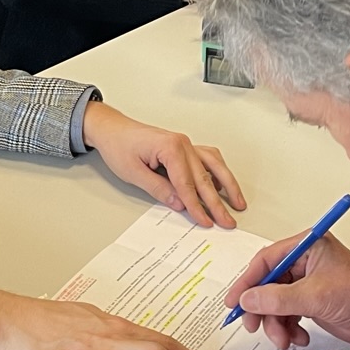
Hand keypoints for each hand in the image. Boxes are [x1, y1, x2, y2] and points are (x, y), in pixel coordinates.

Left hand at [82, 99, 244, 228]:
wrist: (111, 128)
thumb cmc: (119, 146)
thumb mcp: (133, 173)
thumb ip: (159, 189)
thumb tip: (179, 203)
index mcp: (170, 148)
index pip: (187, 184)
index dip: (197, 206)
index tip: (205, 221)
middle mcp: (182, 144)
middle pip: (204, 178)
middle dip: (216, 203)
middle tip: (227, 221)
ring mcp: (185, 144)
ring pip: (214, 165)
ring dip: (227, 185)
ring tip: (238, 202)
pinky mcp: (183, 147)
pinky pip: (208, 158)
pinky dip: (218, 171)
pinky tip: (222, 184)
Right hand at [221, 233, 349, 349]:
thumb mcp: (316, 296)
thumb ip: (278, 298)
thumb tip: (248, 299)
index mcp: (306, 246)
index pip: (266, 261)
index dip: (247, 282)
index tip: (235, 302)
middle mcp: (305, 262)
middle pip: (267, 283)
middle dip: (261, 308)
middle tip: (254, 326)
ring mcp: (308, 283)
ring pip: (276, 303)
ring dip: (276, 324)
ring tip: (284, 339)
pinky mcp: (312, 302)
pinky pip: (288, 315)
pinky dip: (289, 329)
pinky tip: (299, 339)